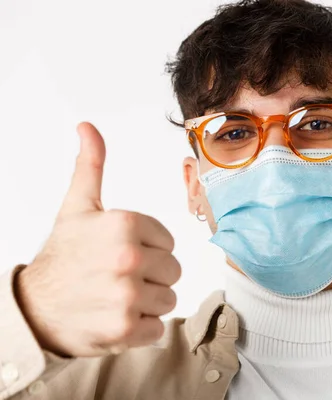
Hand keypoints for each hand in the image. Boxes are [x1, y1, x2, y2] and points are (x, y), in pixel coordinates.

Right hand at [15, 122, 180, 356]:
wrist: (32, 309)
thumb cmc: (62, 257)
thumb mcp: (77, 207)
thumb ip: (91, 167)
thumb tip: (88, 127)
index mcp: (125, 223)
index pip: (169, 241)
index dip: (147, 249)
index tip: (119, 254)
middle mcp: (128, 257)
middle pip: (173, 270)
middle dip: (151, 276)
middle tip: (118, 277)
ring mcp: (127, 295)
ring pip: (169, 299)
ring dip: (147, 302)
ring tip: (117, 297)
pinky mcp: (125, 329)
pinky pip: (158, 327)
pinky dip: (141, 329)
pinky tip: (116, 318)